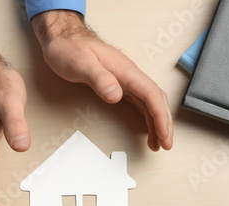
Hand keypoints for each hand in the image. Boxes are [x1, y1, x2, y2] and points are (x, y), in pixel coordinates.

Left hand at [32, 10, 172, 150]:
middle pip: (156, 100)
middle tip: (166, 144)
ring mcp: (125, 80)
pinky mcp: (118, 84)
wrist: (62, 38)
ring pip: (149, 103)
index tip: (164, 134)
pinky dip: (146, 116)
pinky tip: (147, 126)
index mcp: (125, 70)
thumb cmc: (70, 48)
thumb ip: (99, 79)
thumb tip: (116, 95)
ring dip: (157, 122)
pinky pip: (139, 102)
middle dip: (164, 123)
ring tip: (158, 142)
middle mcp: (129, 74)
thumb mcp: (81, 64)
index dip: (160, 116)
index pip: (151, 95)